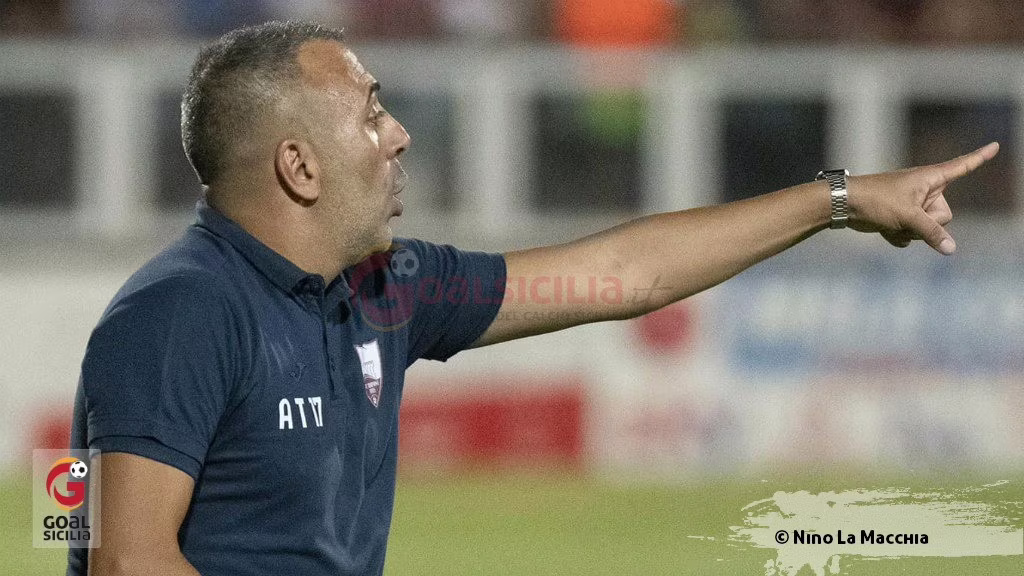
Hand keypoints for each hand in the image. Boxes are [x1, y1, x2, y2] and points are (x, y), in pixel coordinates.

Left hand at [846, 142, 999, 254]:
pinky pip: (912, 235)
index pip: (961, 167)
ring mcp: (913, 204)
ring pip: (928, 229)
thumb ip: (932, 233)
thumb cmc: (876, 201)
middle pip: (944, 215)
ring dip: (910, 231)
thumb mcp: (908, 217)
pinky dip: (899, 236)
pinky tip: (884, 230)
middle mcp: (925, 189)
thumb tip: (950, 249)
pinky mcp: (901, 217)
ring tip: (890, 221)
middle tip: (903, 216)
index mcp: (930, 178)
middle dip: (926, 223)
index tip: (995, 146)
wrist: (844, 205)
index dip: (979, 157)